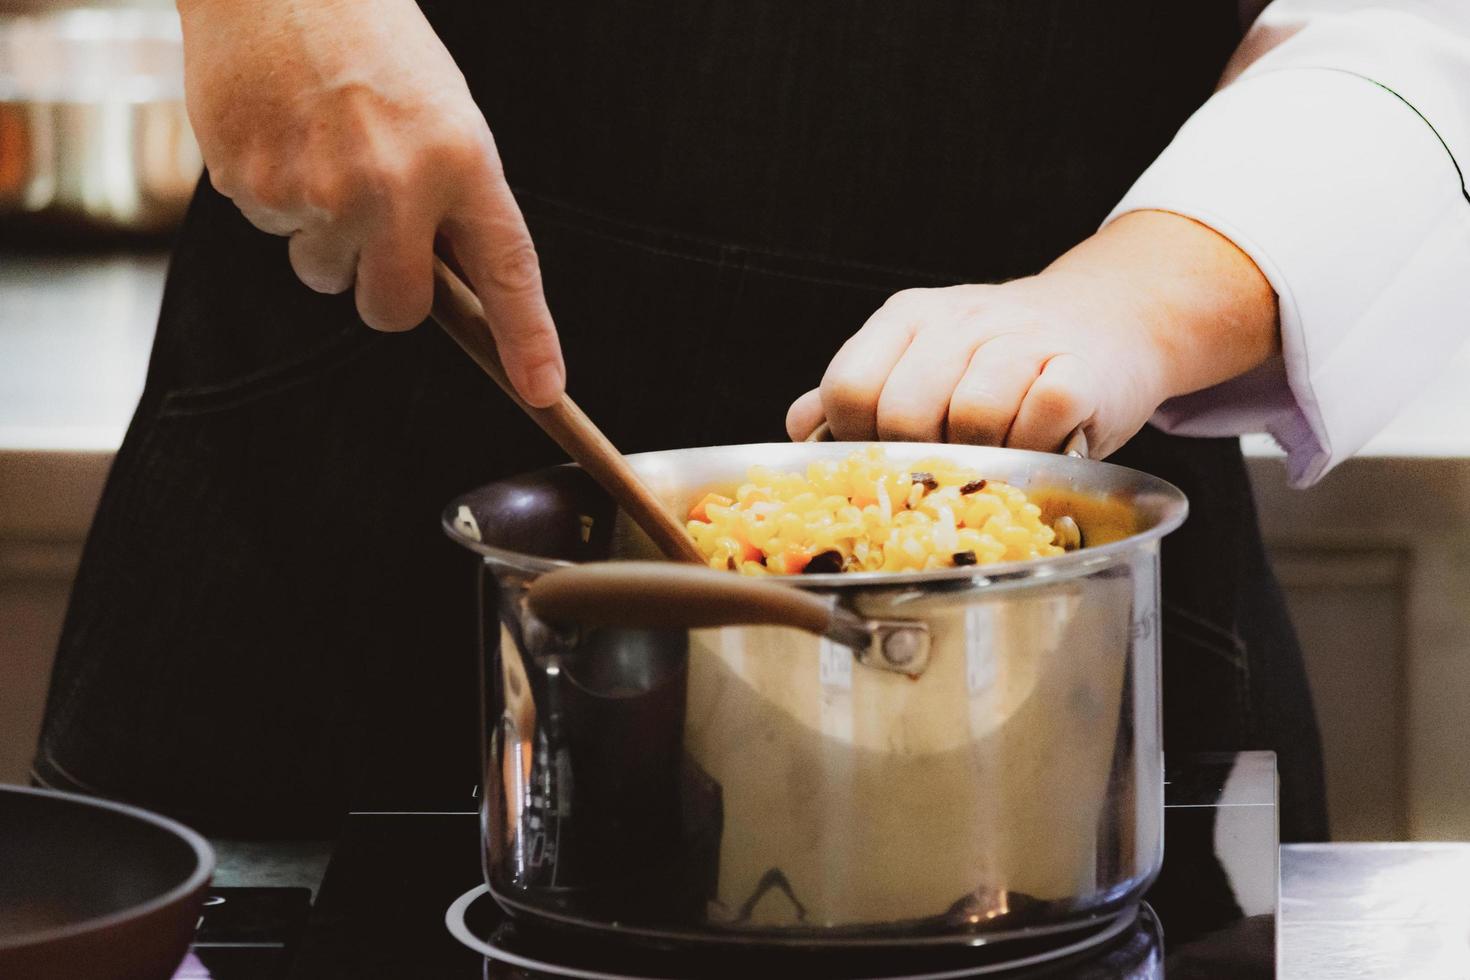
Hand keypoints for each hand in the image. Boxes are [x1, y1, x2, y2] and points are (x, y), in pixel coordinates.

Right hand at [178, 0, 563, 405]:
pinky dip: (276, 195)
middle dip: (384, 292)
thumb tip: (449, 283)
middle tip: (375, 232)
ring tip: (323, 151)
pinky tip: (282, 133)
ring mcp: (317, 189)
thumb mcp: (443, 113)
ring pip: (323, 273)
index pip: (507, 269)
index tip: (542, 387)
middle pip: (394, 308)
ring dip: (324, 235)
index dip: (528, 336)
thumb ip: (452, 199)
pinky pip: (271, 228)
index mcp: (461, 159)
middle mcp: (393, 184)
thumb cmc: (371, 43)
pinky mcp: (251, 183)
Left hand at [786, 211, 1279, 456]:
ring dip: (985, 454)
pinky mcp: (1079, 367)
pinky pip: (1040, 421)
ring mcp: (1020, 339)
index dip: (858, 438)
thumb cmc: (1001, 356)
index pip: (849, 387)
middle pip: (904, 413)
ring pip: (973, 419)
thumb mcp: (922, 357)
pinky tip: (1044, 439)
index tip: (887, 456)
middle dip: (921, 455)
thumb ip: (859, 391)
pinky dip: (1038, 446)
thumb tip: (799, 427)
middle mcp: (958, 319)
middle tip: (950, 462)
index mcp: (906, 317)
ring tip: (1002, 449)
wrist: (1107, 317)